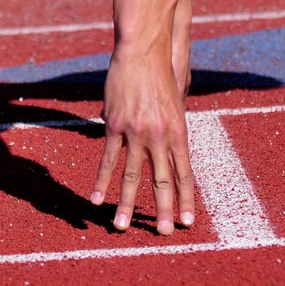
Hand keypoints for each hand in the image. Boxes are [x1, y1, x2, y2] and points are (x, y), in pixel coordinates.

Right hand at [91, 48, 195, 233]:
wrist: (144, 51)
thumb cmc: (161, 73)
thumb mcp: (175, 102)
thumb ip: (170, 126)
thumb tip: (167, 141)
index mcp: (179, 133)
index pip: (185, 174)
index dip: (187, 200)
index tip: (188, 222)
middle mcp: (160, 137)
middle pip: (163, 181)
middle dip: (164, 211)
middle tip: (164, 234)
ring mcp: (137, 133)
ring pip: (133, 176)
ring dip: (128, 205)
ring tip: (122, 227)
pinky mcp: (115, 126)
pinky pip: (108, 159)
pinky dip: (101, 181)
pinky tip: (96, 198)